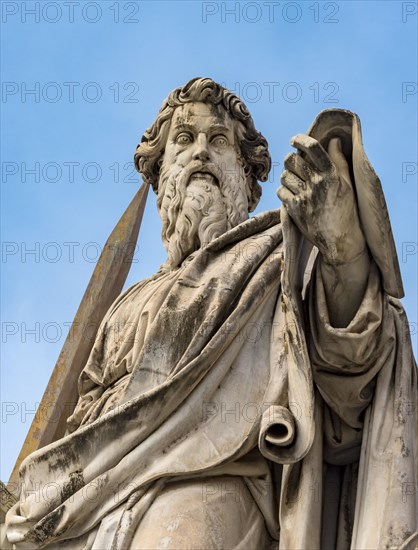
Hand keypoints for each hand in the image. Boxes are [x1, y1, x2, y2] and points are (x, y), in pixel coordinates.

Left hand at [278, 134, 365, 264]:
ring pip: (285, 176)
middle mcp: (317, 184)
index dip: (301, 140)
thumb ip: (339, 160)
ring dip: (288, 177)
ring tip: (296, 184)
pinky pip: (281, 192)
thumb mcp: (347, 184)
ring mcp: (304, 197)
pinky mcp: (294, 210)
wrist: (340, 240)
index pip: (313, 148)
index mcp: (332, 175)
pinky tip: (293, 196)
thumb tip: (334, 140)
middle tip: (295, 166)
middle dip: (292, 160)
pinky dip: (284, 192)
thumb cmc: (346, 210)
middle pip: (292, 160)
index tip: (294, 140)